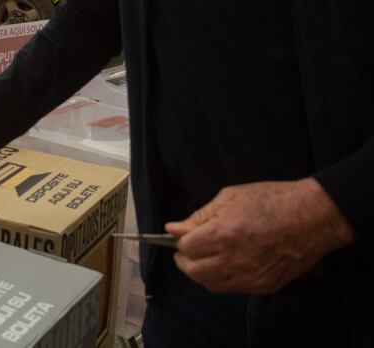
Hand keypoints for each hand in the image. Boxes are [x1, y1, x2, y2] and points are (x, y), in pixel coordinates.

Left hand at [166, 178, 354, 293]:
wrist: (313, 217)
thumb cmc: (272, 200)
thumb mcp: (230, 197)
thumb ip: (199, 216)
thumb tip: (172, 228)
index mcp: (223, 234)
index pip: (186, 248)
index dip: (180, 241)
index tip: (181, 236)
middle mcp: (234, 260)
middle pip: (194, 271)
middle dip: (185, 260)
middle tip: (186, 250)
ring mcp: (250, 276)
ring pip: (211, 285)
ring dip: (201, 272)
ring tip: (204, 257)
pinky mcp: (264, 286)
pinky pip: (232, 289)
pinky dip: (222, 279)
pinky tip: (225, 264)